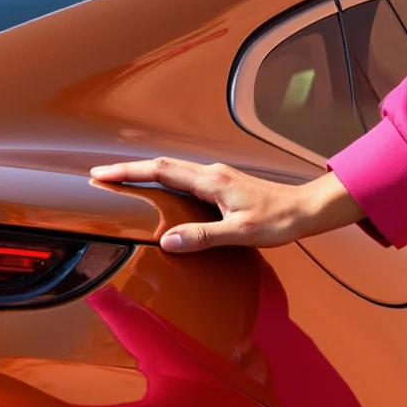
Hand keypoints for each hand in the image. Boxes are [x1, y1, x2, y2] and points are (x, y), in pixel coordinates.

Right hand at [90, 154, 359, 255]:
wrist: (305, 209)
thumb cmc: (277, 221)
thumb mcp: (240, 233)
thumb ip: (203, 237)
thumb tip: (167, 241)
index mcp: (210, 181)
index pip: (160, 170)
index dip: (128, 172)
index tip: (101, 174)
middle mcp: (210, 173)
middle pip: (161, 165)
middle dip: (128, 170)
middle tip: (100, 176)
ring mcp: (216, 177)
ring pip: (172, 170)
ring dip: (144, 174)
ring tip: (121, 182)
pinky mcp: (222, 184)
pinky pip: (184, 178)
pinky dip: (163, 180)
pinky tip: (159, 193)